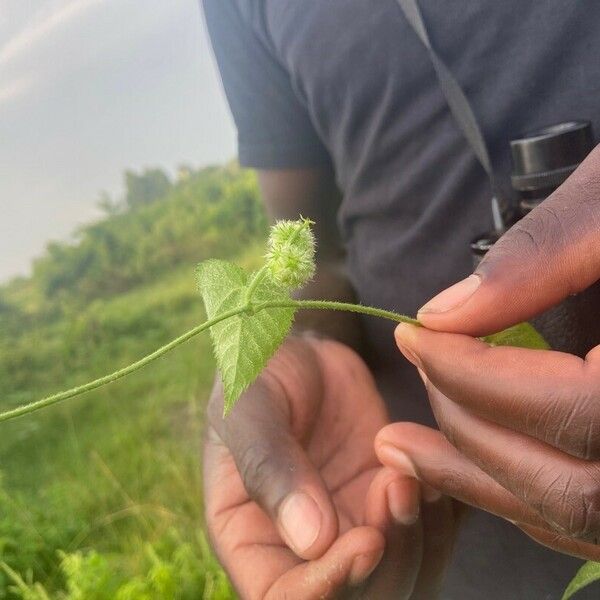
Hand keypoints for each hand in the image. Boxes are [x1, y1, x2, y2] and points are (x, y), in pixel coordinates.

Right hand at [204, 336, 455, 598]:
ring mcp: (352, 527)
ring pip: (403, 580)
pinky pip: (432, 539)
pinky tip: (433, 468)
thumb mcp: (249, 409)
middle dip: (389, 561)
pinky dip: (444, 517)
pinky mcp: (389, 504)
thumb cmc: (261, 374)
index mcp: (250, 537)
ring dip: (420, 538)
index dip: (327, 590)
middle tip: (394, 486)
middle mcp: (304, 548)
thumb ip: (269, 467)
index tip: (364, 541)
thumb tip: (311, 541)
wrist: (302, 351)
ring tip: (409, 472)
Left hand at [376, 144, 599, 559]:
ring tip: (401, 447)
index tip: (416, 337)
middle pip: (573, 483)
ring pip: (580, 516)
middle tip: (417, 369)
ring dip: (479, 481)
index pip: (576, 411)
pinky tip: (477, 466)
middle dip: (470, 427)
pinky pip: (596, 522)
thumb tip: (443, 314)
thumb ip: (542, 256)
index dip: (478, 379)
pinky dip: (526, 497)